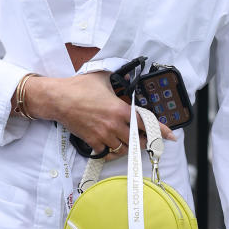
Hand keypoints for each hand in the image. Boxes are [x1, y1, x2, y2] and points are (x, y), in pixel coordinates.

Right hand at [25, 71, 172, 151]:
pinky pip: (106, 152)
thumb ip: (119, 77)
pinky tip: (109, 145)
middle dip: (142, 141)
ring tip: (124, 140)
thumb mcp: (102, 77)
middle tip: (144, 140)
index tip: (171, 137)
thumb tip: (128, 75)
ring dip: (125, 146)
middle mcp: (114, 124)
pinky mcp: (92, 141)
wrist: (57, 99)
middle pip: (136, 140)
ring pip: (122, 148)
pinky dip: (109, 151)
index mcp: (120, 108)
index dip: (161, 130)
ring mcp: (103, 134)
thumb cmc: (78, 88)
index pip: (146, 122)